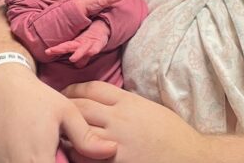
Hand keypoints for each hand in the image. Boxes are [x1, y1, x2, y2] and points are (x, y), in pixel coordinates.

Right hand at [0, 65, 116, 162]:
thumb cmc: (35, 97)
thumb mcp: (65, 112)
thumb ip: (86, 137)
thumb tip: (111, 150)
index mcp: (36, 159)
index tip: (68, 157)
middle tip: (57, 151)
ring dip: (35, 162)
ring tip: (44, 149)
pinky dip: (19, 160)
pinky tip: (28, 149)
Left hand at [46, 20, 110, 66]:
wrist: (103, 27)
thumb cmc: (92, 38)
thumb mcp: (84, 48)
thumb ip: (81, 58)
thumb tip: (78, 66)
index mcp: (76, 44)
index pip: (64, 46)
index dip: (56, 49)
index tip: (47, 52)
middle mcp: (81, 43)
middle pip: (69, 46)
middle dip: (60, 49)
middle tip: (50, 51)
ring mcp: (90, 43)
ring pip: (82, 48)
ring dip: (78, 53)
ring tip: (72, 59)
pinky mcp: (99, 43)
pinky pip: (96, 48)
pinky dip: (93, 50)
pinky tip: (91, 53)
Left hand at [63, 81, 206, 162]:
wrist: (189, 156)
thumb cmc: (172, 134)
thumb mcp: (149, 109)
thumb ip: (127, 104)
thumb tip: (107, 103)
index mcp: (128, 101)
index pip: (93, 88)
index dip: (75, 89)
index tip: (66, 94)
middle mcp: (119, 118)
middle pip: (80, 106)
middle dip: (64, 108)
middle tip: (54, 112)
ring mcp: (116, 141)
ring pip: (79, 130)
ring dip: (66, 131)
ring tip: (58, 132)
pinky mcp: (115, 161)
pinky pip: (86, 156)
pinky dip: (75, 153)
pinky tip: (71, 153)